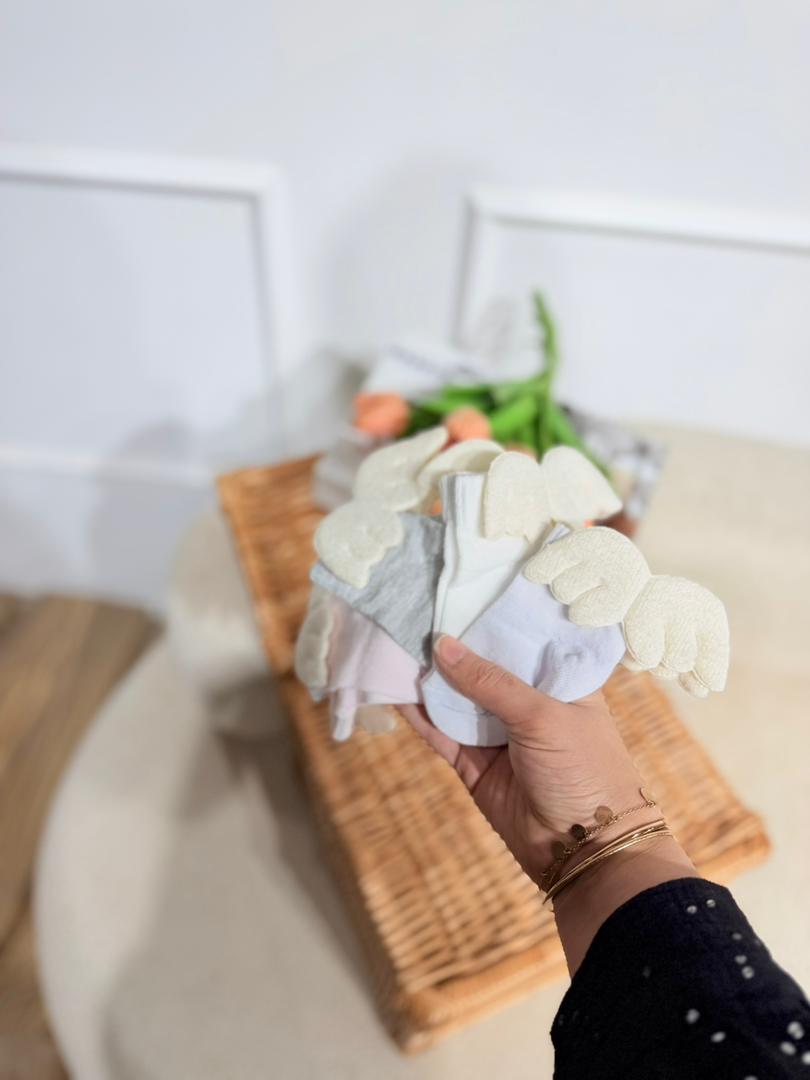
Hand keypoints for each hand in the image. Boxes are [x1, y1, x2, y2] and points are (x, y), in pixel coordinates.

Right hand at [400, 635, 696, 972]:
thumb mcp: (544, 716)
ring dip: (428, 676)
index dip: (493, 615)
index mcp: (561, 681)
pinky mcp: (473, 763)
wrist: (584, 852)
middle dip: (453, 642)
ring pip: (455, 697)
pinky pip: (440, 732)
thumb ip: (491, 682)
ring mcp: (498, 733)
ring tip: (395, 640)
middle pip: (483, 665)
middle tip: (416, 607)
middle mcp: (528, 702)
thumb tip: (441, 644)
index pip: (524, 638)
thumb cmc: (584, 771)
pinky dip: (417, 714)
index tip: (460, 586)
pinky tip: (394, 688)